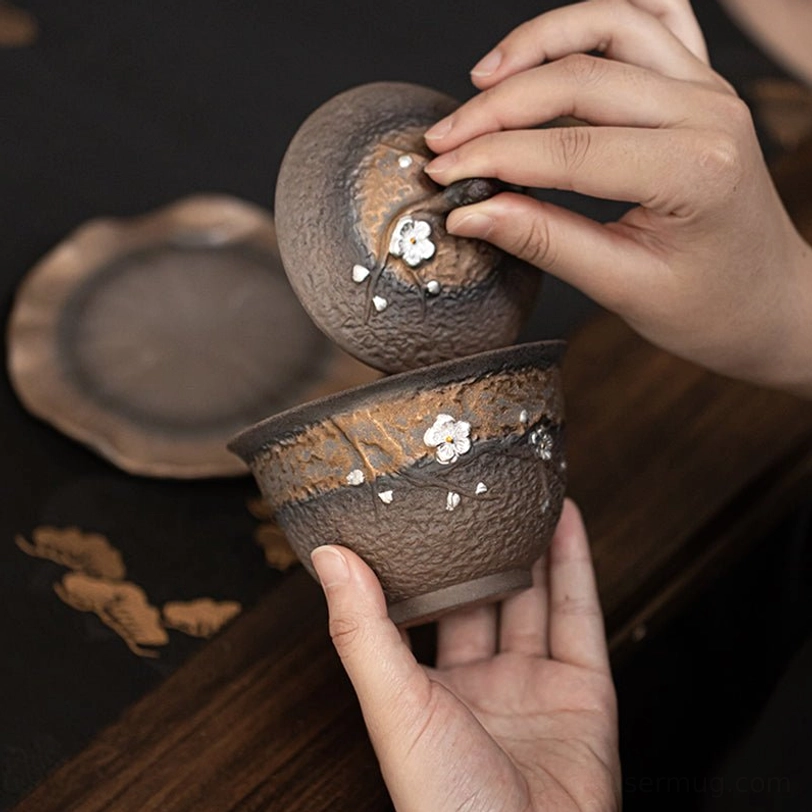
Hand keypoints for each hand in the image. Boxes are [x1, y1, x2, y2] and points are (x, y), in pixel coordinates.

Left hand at [311, 500, 620, 811]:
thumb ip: (363, 630)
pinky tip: (564, 519)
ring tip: (517, 492)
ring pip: (532, 599)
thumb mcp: (394, 706)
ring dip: (528, 544)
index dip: (417, 563)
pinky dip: (574, 564)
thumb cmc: (449, 807)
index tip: (408, 513)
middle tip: (469, 491)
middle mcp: (481, 686)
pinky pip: (580, 616)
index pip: (419, 611)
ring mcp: (534, 688)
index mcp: (427, 692)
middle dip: (477, 549)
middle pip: (480, 599)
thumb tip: (327, 558)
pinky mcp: (584, 693)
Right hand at [423, 0, 811, 395]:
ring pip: (613, 24)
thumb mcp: (623, 287)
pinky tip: (555, 44)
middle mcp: (708, 112)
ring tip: (482, 77)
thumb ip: (545, 241)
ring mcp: (708, 89)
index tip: (443, 172)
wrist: (769, 300)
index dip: (494, 157)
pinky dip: (599, 19)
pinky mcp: (700, 84)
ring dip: (539, 41)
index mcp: (695, 171)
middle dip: (498, 106)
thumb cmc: (711, 307)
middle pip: (581, 77)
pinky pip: (653, 18)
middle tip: (445, 139)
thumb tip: (471, 213)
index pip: (570, 150)